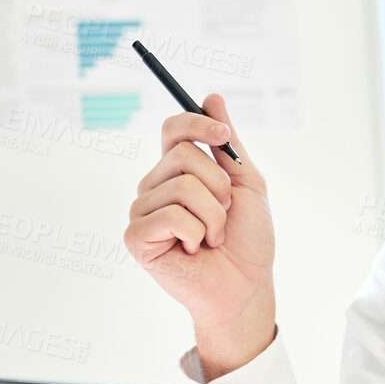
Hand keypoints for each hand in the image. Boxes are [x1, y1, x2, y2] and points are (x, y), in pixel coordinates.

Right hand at [124, 94, 275, 377]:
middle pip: (184, 155)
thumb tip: (212, 97)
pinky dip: (196, 233)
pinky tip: (193, 249)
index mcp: (177, 172)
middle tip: (224, 214)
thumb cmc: (247, 240)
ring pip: (182, 186)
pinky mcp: (136, 237)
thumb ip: (228, 144)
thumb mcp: (246, 184)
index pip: (173, 129)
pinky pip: (171, 216)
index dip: (197, 125)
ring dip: (213, 215)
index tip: (223, 136)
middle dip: (219, 186)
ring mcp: (143, 211)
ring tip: (212, 237)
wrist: (246, 285)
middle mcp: (154, 187)